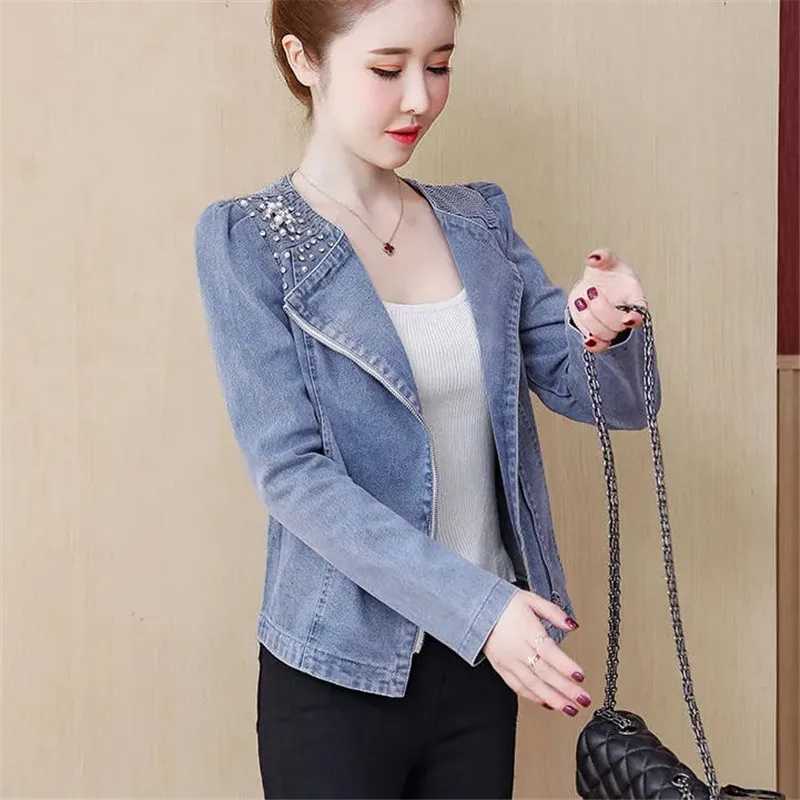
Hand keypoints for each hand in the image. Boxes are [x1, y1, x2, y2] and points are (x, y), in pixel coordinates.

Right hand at [483, 590, 591, 716]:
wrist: (476, 609)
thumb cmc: (504, 604)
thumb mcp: (531, 599)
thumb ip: (554, 612)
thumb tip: (572, 624)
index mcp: (526, 630)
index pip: (548, 651)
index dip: (564, 666)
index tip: (580, 676)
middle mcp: (517, 648)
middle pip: (543, 672)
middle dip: (565, 689)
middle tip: (583, 700)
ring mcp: (508, 661)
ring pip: (532, 684)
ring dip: (553, 699)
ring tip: (570, 709)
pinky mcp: (501, 669)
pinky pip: (518, 687)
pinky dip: (533, 697)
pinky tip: (548, 703)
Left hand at [568, 248, 646, 352]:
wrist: (592, 288)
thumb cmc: (606, 275)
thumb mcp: (606, 261)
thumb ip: (603, 256)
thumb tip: (594, 259)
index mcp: (635, 299)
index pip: (640, 311)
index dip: (635, 318)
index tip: (628, 318)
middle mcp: (625, 316)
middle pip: (618, 324)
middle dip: (601, 309)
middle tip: (590, 292)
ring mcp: (611, 328)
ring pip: (605, 335)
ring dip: (589, 319)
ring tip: (581, 302)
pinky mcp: (598, 334)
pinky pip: (598, 346)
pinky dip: (592, 344)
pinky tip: (586, 337)